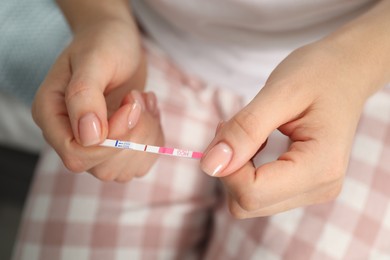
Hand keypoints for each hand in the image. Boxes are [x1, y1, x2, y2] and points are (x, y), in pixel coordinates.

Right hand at [32, 18, 163, 181]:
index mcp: (52, 115)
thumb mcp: (94, 60)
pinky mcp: (116, 146)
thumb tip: (89, 137)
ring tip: (143, 101)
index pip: (75, 155)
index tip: (129, 106)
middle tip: (138, 98)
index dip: (110, 141)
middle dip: (133, 135)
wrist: (117, 40)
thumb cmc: (103, 42)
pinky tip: (149, 112)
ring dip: (147, 135)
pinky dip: (155, 139)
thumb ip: (85, 95)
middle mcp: (70, 135)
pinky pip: (141, 162)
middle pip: (103, 167)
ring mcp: (94, 144)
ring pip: (126, 169)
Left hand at [200, 41, 371, 216]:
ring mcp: (312, 190)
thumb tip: (210, 166)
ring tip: (251, 131)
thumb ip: (245, 129)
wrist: (346, 71)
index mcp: (320, 167)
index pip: (251, 194)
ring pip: (249, 201)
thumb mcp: (280, 92)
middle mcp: (319, 188)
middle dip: (229, 166)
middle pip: (247, 203)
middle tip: (236, 127)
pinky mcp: (303, 186)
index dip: (227, 166)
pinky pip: (258, 193)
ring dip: (236, 167)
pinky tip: (257, 142)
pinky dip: (246, 169)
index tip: (227, 128)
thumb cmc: (319, 73)